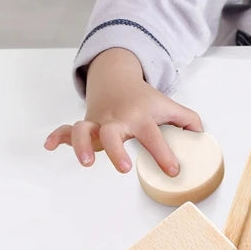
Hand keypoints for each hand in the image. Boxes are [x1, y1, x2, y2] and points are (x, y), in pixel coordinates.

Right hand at [44, 48, 201, 175]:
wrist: (118, 78)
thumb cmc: (145, 99)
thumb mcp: (169, 106)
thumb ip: (188, 120)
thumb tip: (202, 137)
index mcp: (141, 117)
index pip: (154, 137)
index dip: (164, 154)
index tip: (173, 171)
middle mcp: (118, 119)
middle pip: (112, 132)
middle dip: (116, 150)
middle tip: (123, 168)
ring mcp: (99, 121)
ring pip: (83, 129)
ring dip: (80, 145)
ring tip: (86, 162)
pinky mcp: (86, 124)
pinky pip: (66, 129)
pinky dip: (56, 136)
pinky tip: (49, 145)